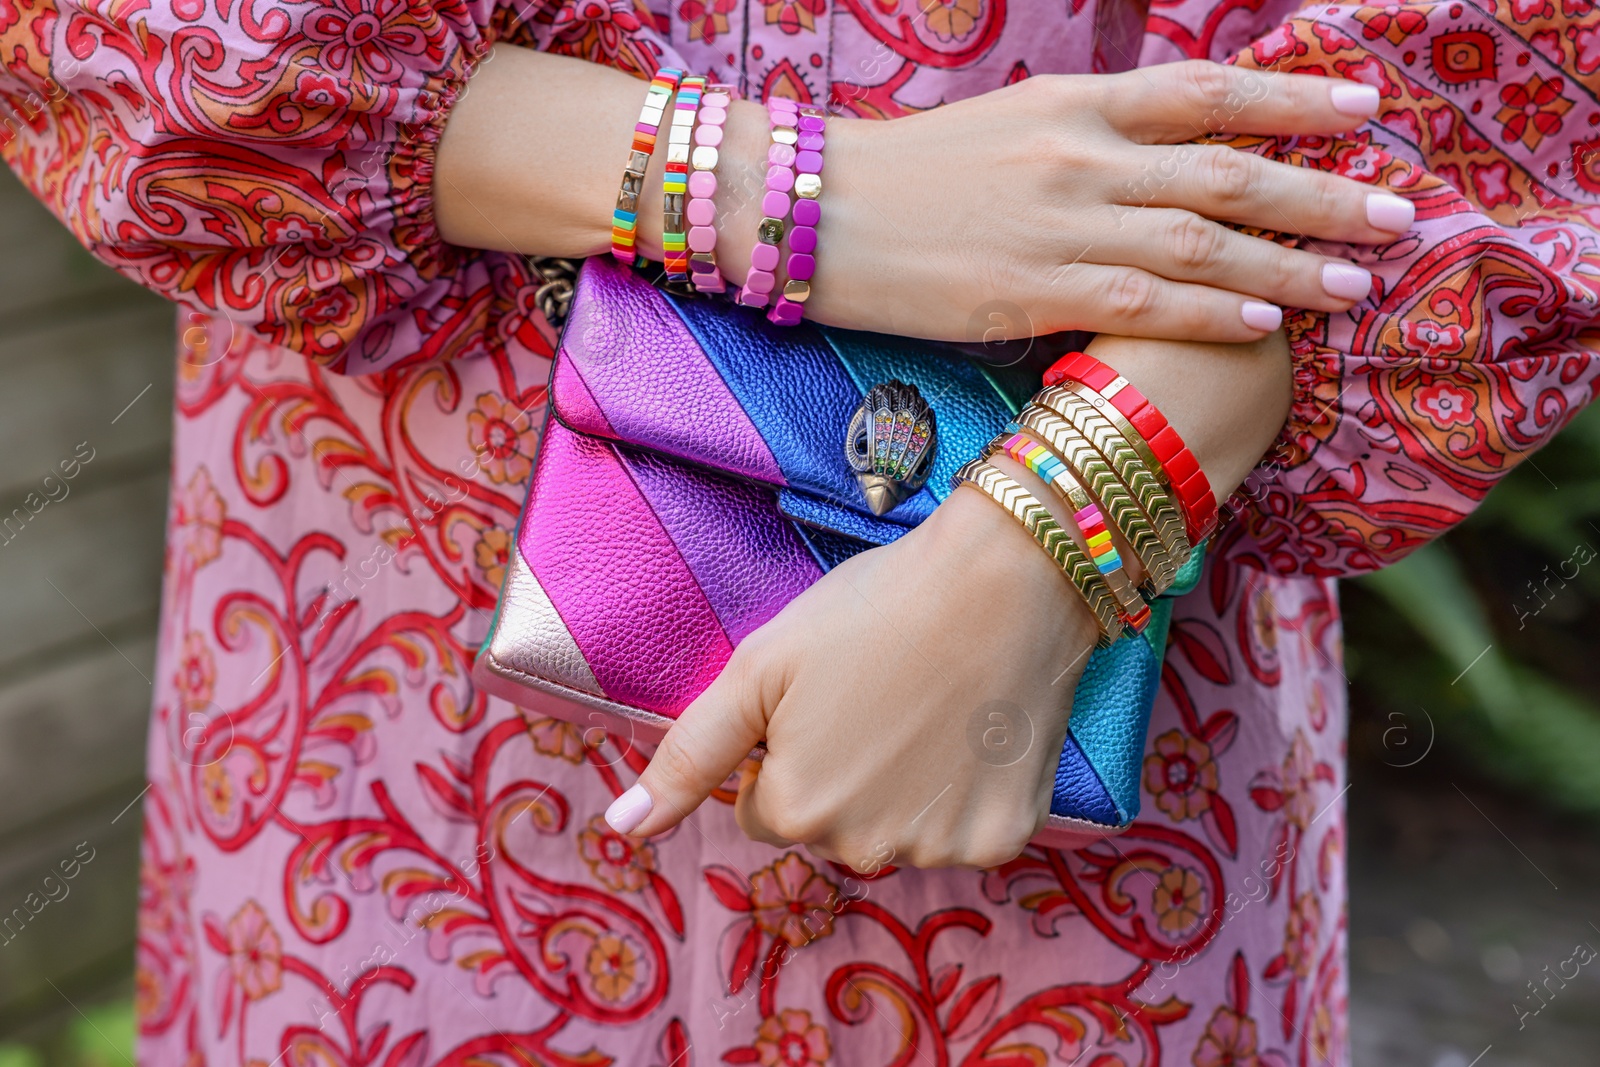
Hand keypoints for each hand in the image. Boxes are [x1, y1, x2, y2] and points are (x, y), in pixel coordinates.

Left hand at [603, 486, 1099, 870]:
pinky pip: (961, 831)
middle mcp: (864, 849)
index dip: (787, 749)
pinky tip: (970, 732)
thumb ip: (689, 754)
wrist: (1003, 581)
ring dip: (902, 787)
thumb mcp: (759, 668)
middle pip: (829, 826)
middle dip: (840, 774)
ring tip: (926, 706)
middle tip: (875, 695)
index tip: (824, 696)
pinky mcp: (1003, 839)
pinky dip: (964, 792)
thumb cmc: (871, 611)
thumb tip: (625, 828)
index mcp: (795, 810)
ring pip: (894, 831)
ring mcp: (939, 849)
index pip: (763, 809)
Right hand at [709, 62, 1409, 342]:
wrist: (813, 212)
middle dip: (1322, 189)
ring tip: (1358, 279)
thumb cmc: (905, 176)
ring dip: (1290, 260)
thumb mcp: (1008, 128)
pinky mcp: (1033, 287)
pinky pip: (1146, 299)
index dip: (1294, 99)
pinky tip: (1265, 322)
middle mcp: (1081, 153)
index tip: (1365, 108)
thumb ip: (1088, 140)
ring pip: (1203, 237)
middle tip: (1395, 210)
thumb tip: (1161, 165)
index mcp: (1074, 102)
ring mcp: (1061, 220)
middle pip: (1229, 167)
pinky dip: (1212, 308)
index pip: (1207, 91)